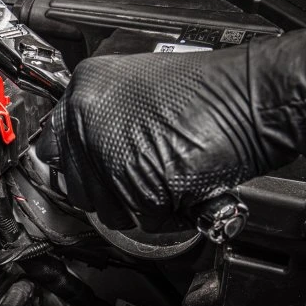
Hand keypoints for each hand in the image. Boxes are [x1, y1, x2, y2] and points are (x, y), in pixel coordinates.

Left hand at [35, 26, 305, 228]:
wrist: (252, 96)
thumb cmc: (211, 91)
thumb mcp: (139, 87)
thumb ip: (104, 118)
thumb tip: (87, 148)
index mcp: (85, 88)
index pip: (52, 145)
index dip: (74, 164)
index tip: (83, 172)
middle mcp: (88, 119)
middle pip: (76, 185)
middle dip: (108, 190)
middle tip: (142, 175)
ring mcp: (108, 153)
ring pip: (106, 208)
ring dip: (136, 204)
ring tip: (166, 175)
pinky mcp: (136, 184)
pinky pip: (142, 217)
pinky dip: (165, 212)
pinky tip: (183, 184)